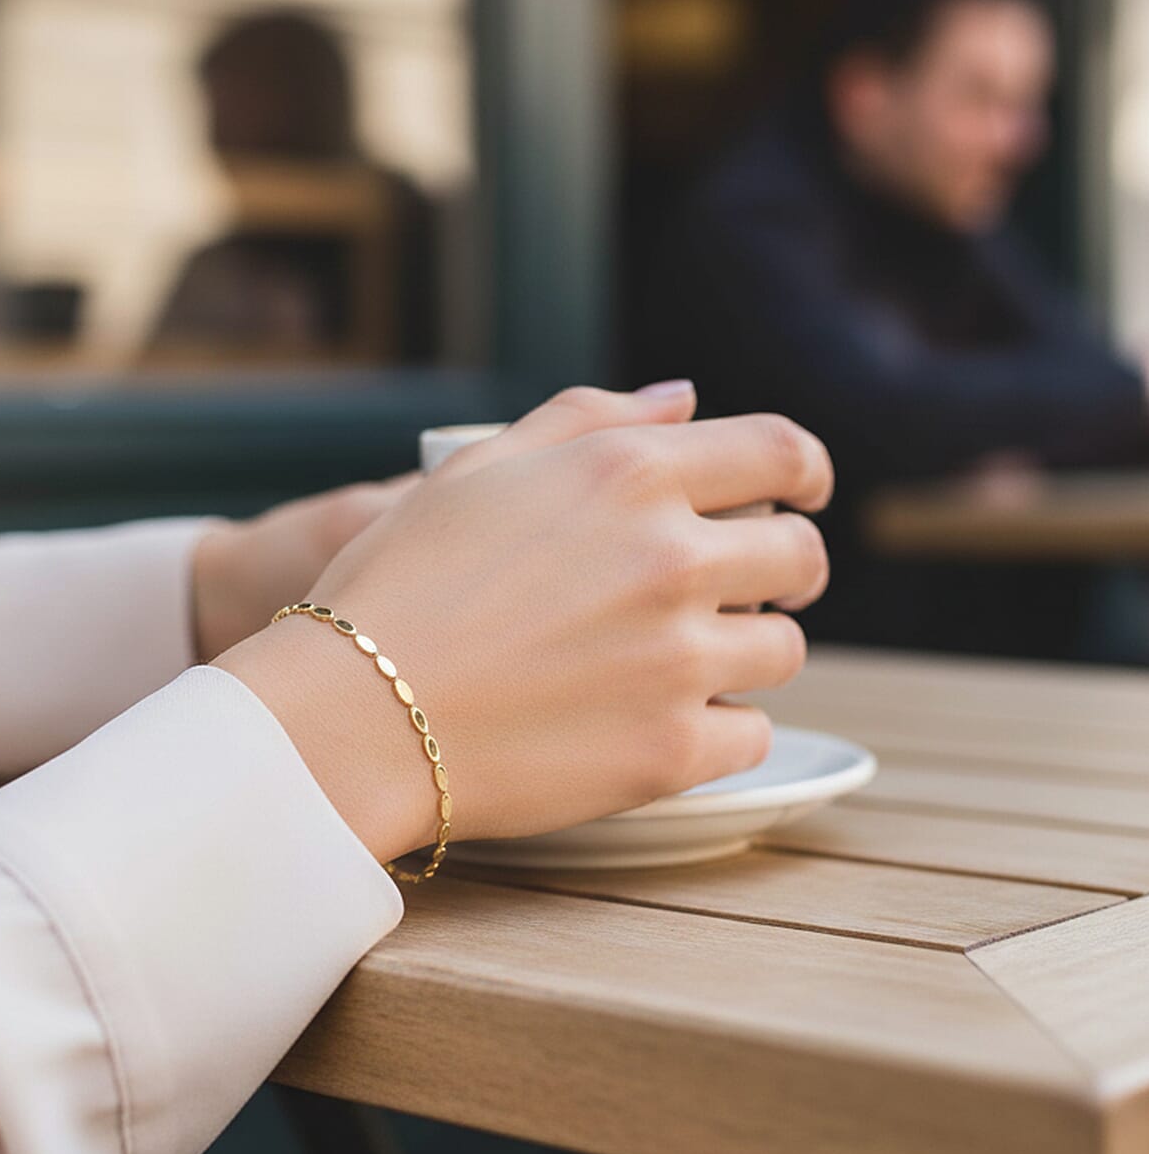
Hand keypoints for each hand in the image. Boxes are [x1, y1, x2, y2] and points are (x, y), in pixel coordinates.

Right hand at [217, 385, 831, 864]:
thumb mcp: (476, 472)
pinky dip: (718, 728)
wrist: (348, 716)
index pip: (784, 453)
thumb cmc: (395, 585)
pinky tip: (656, 722)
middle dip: (782, 567)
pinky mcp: (670, 753)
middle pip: (800, 557)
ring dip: (744, 650)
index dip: (805, 472)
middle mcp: (672, 558)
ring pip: (783, 650)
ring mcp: (677, 660)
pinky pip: (751, 733)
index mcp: (630, 474)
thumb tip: (683, 401)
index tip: (799, 494)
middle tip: (742, 588)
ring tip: (677, 661)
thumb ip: (588, 418)